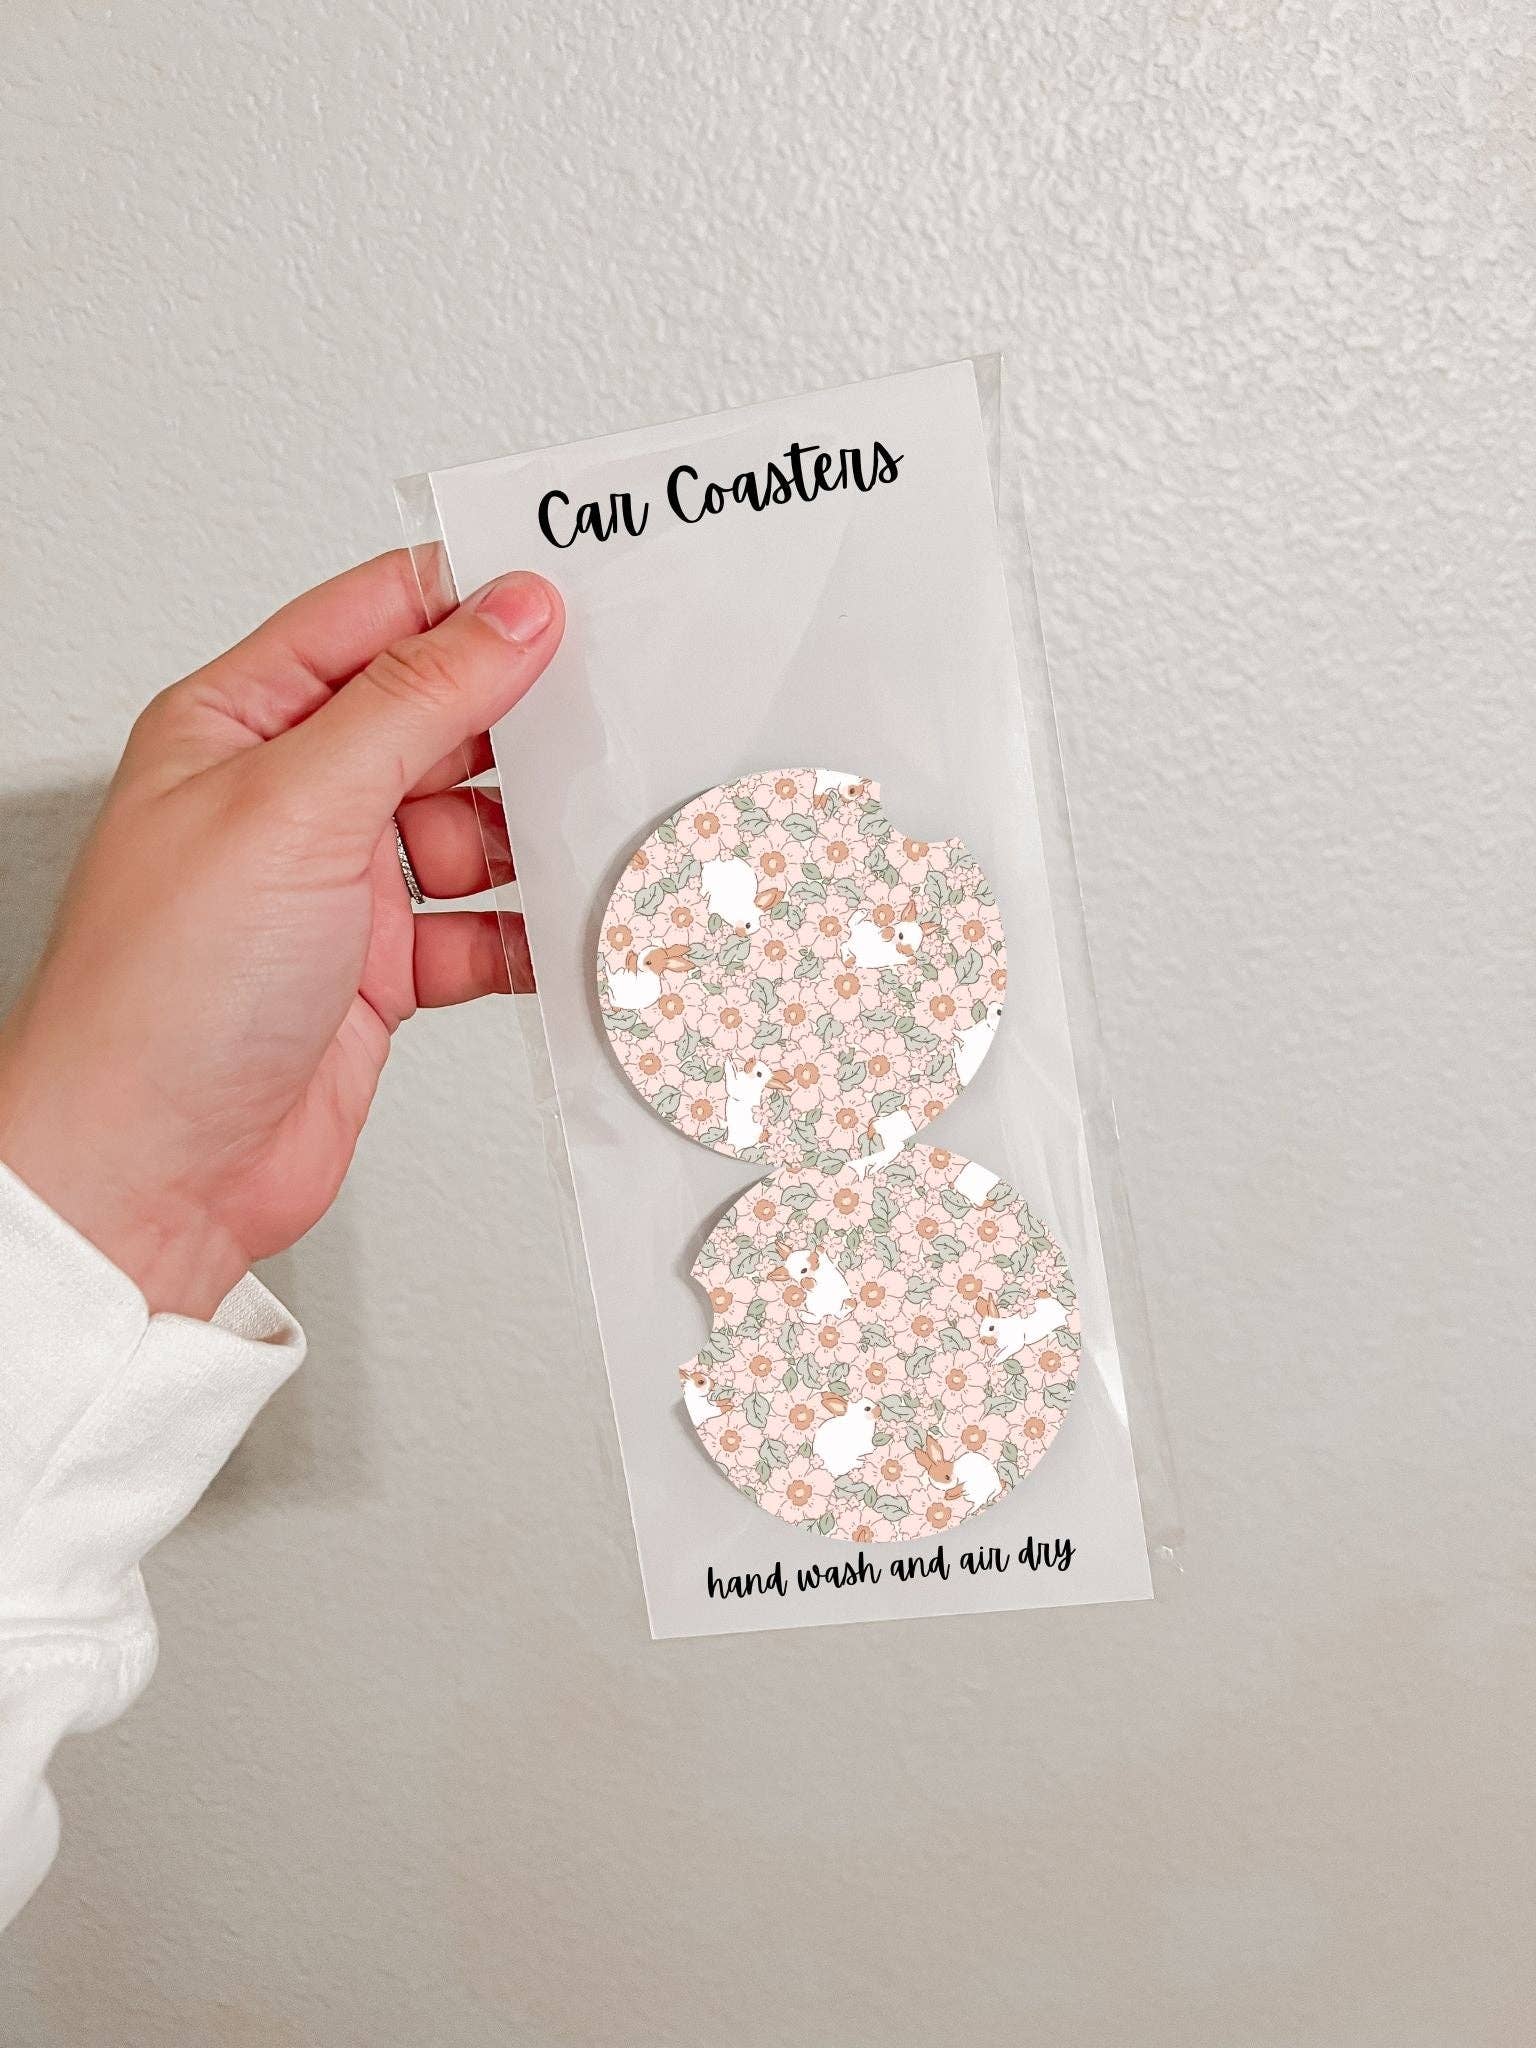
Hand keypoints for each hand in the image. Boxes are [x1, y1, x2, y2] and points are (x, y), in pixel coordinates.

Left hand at [0, 552, 563, 1317]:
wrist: (148, 1174)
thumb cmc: (159, 996)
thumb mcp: (295, 808)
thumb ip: (414, 701)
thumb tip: (509, 615)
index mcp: (240, 724)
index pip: (373, 621)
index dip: (469, 602)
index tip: (568, 600)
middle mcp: (291, 797)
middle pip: (437, 725)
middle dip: (520, 728)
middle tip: (608, 723)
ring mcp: (340, 888)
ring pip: (472, 831)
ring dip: (532, 841)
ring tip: (594, 839)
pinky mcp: (383, 974)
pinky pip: (483, 931)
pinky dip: (530, 934)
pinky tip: (569, 931)